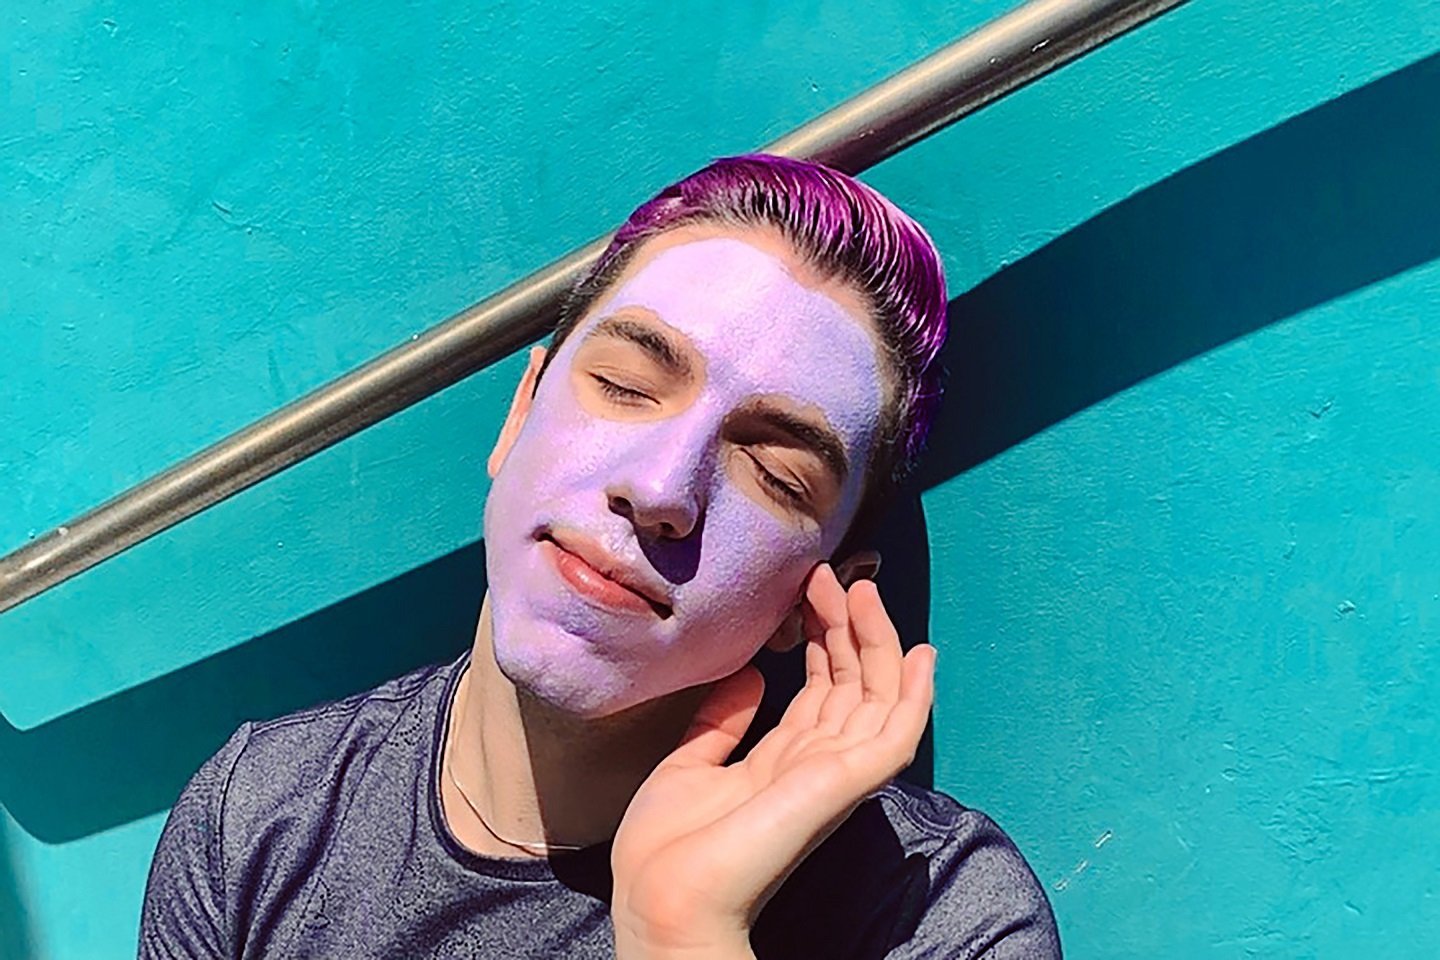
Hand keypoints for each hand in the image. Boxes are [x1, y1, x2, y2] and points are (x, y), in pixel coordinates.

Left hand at [610, 563, 935, 958]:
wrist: (665, 896)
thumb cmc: (669, 848)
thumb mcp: (689, 765)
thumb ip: (721, 723)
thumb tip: (748, 673)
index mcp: (783, 766)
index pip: (819, 695)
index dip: (823, 643)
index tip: (813, 592)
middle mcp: (817, 768)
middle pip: (850, 688)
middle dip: (848, 630)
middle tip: (835, 577)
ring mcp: (835, 776)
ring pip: (876, 700)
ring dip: (877, 644)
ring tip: (866, 591)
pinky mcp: (845, 783)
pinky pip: (896, 736)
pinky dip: (914, 696)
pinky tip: (920, 656)